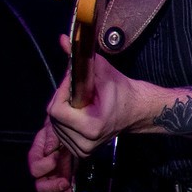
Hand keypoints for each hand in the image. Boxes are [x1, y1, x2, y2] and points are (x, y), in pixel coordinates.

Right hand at [28, 119, 73, 191]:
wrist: (79, 126)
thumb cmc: (64, 126)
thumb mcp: (56, 127)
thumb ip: (52, 137)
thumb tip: (50, 150)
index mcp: (39, 156)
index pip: (35, 167)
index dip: (44, 165)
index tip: (57, 157)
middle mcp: (44, 171)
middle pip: (40, 186)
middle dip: (51, 186)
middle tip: (65, 182)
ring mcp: (54, 179)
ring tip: (71, 189)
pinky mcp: (65, 186)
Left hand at [45, 34, 152, 157]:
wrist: (138, 110)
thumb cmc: (122, 90)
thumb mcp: (102, 70)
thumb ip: (79, 58)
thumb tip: (62, 39)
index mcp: (91, 126)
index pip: (56, 111)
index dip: (61, 93)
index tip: (73, 83)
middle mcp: (85, 142)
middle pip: (53, 118)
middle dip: (62, 101)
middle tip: (79, 91)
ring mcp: (83, 150)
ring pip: (55, 126)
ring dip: (63, 111)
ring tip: (82, 103)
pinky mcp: (82, 152)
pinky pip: (61, 133)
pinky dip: (66, 122)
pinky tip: (80, 115)